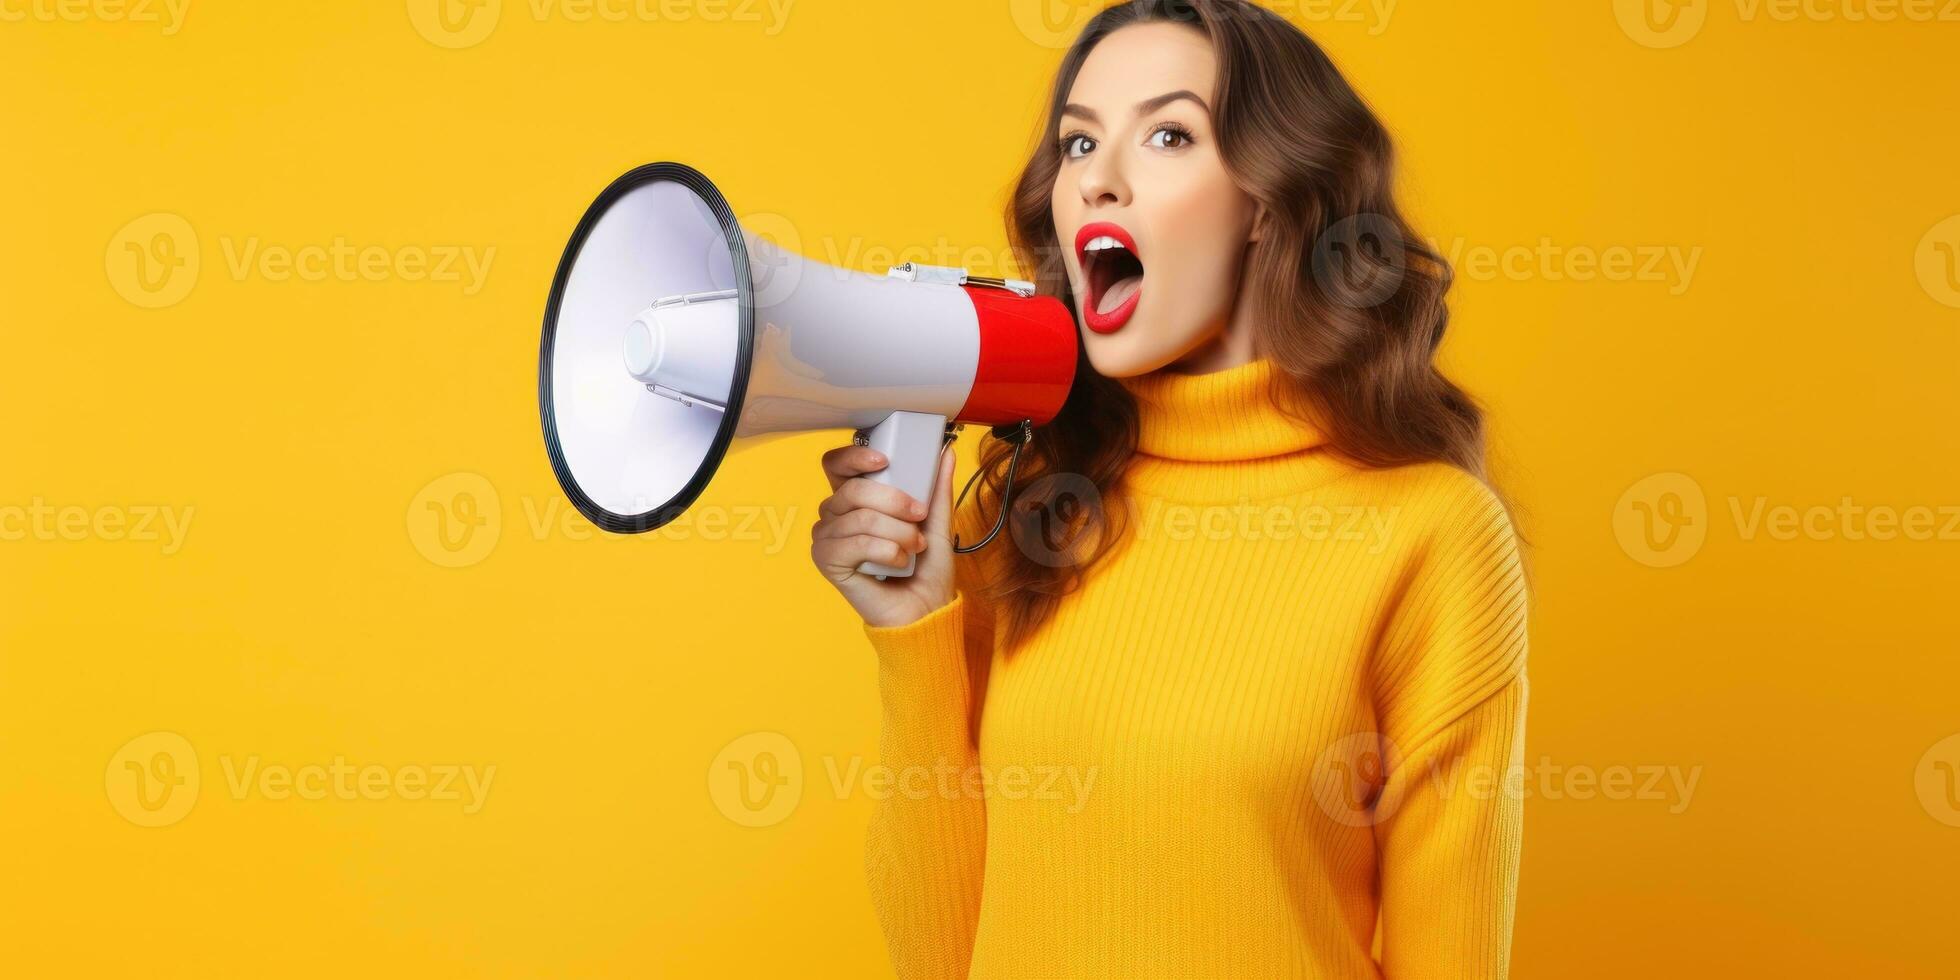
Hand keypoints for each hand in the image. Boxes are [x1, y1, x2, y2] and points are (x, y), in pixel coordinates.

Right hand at [810, 441, 957, 628]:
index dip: (854, 457)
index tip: (884, 461)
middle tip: (919, 516)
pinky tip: (898, 563)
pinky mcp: (827, 562)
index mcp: (854, 500)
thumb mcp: (937, 521)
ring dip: (898, 533)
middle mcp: (835, 516)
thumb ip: (937, 487)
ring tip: (915, 547)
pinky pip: (856, 544)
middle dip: (893, 501)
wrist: (926, 608)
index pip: (837, 465)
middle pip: (852, 490)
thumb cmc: (926, 568)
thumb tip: (947, 452)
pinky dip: (886, 551)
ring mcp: (828, 538)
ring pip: (859, 518)